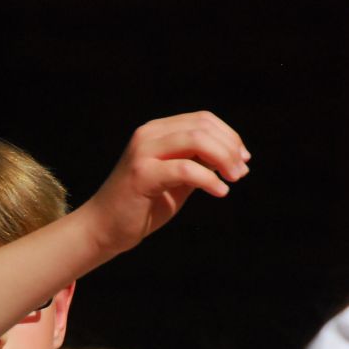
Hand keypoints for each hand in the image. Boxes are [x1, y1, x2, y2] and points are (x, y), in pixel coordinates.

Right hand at [79, 111, 249, 256]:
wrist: (105, 229)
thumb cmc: (142, 206)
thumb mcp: (177, 180)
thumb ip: (198, 164)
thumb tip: (233, 157)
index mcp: (157, 131)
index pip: (202, 120)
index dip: (229, 136)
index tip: (243, 160)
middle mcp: (148, 135)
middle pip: (202, 127)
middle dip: (230, 147)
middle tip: (241, 172)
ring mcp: (143, 152)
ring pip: (196, 141)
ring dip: (223, 159)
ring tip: (233, 180)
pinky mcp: (142, 174)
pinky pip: (185, 169)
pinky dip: (209, 180)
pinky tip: (220, 192)